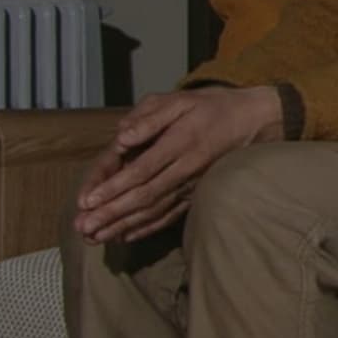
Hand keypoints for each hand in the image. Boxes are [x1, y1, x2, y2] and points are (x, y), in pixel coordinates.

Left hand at [73, 86, 282, 244]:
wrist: (255, 121)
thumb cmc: (213, 107)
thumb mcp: (182, 100)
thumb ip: (150, 116)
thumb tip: (121, 137)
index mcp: (180, 142)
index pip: (142, 170)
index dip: (114, 187)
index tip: (87, 201)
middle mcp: (187, 168)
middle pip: (144, 196)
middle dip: (111, 214)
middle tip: (83, 228)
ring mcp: (193, 185)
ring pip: (155, 211)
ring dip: (123, 226)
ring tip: (95, 238)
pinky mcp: (197, 194)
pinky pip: (170, 216)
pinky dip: (147, 228)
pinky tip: (125, 236)